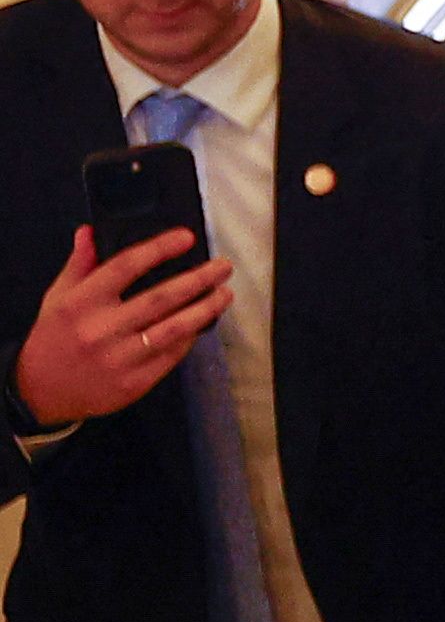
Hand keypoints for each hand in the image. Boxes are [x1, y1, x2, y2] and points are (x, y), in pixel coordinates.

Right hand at [15, 225, 229, 429]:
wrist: (43, 389)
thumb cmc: (54, 337)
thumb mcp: (59, 297)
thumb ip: (79, 264)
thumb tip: (91, 231)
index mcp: (81, 303)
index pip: (125, 267)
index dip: (159, 249)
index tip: (186, 237)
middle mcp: (101, 329)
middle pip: (160, 298)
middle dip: (198, 280)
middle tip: (222, 266)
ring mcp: (120, 358)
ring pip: (174, 329)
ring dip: (205, 309)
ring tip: (224, 293)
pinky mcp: (135, 382)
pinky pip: (172, 354)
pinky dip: (191, 336)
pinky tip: (203, 322)